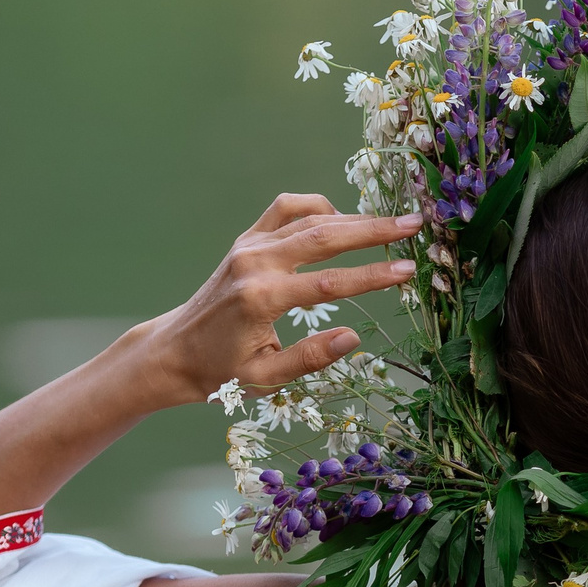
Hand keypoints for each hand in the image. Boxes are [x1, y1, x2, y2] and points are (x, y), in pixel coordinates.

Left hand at [128, 194, 421, 407]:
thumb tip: (354, 337)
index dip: (373, 276)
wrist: (174, 351)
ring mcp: (248, 245)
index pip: (330, 282)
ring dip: (354, 218)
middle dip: (374, 229)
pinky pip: (286, 209)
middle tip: (414, 224)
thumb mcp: (264, 378)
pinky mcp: (246, 240)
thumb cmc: (220, 373)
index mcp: (261, 298)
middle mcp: (255, 262)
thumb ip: (309, 358)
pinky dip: (316, 208)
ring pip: (310, 218)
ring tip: (391, 223)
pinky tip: (341, 220)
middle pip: (325, 235)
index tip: (408, 270)